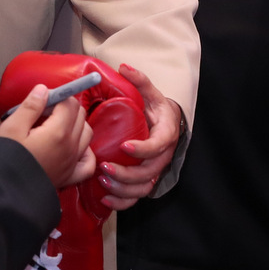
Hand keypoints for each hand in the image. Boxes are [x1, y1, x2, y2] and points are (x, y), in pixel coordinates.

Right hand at [0, 85, 95, 187]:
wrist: (2, 193)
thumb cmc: (4, 158)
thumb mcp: (12, 127)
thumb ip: (31, 106)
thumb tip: (44, 89)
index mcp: (58, 132)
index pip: (69, 103)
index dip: (57, 96)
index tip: (42, 99)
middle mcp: (71, 146)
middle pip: (81, 115)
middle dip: (67, 107)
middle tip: (46, 111)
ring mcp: (73, 163)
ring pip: (87, 134)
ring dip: (76, 125)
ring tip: (56, 126)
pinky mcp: (70, 177)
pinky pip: (88, 162)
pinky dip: (85, 152)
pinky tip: (74, 147)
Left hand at [97, 64, 180, 210]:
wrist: (166, 124)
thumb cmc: (156, 109)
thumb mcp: (151, 93)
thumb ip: (139, 81)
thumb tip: (124, 67)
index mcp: (166, 134)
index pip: (158, 145)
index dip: (143, 149)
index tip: (124, 146)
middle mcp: (163, 156)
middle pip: (149, 173)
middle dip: (126, 173)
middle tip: (105, 167)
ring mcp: (154, 170)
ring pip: (143, 188)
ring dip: (123, 189)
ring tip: (102, 181)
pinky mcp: (145, 180)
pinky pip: (137, 198)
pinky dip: (122, 202)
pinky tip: (105, 199)